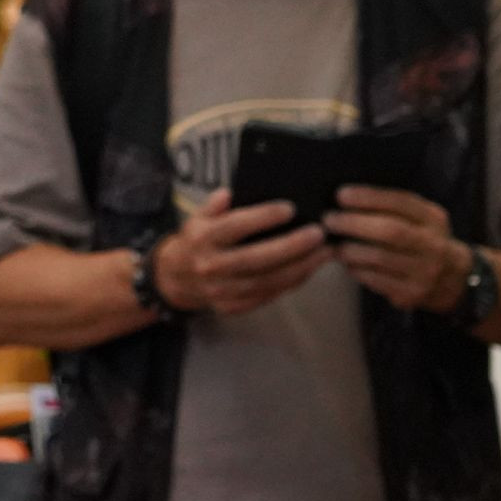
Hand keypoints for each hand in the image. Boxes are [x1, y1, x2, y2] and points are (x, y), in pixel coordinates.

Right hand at [154, 190, 326, 321]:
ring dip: (299, 268)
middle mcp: (210, 266)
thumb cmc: (197, 241)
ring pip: (266, 281)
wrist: (175, 279)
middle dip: (290, 246)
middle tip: (318, 233)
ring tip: (324, 252)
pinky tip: (310, 268)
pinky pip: (267, 295)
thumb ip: (213, 205)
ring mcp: (221, 290)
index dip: (262, 218)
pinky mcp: (232, 306)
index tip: (290, 208)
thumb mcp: (197, 217)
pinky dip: (291, 282)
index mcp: (203, 239)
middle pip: (255, 258)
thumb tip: (228, 194)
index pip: (234, 227)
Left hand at [326, 186, 465, 312]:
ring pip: (379, 258)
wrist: (453, 279)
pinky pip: (375, 280)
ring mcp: (423, 272)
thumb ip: (394, 208)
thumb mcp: (422, 219)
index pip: (401, 202)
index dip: (369, 198)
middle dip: (354, 223)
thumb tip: (349, 198)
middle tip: (330, 220)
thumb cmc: (424, 241)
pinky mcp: (410, 294)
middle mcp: (433, 245)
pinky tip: (348, 263)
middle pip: (390, 231)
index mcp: (433, 219)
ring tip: (335, 244)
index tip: (342, 195)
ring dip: (350, 249)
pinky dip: (356, 270)